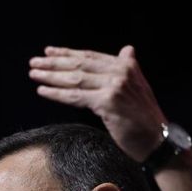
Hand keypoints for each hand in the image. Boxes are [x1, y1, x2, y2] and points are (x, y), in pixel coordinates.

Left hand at [29, 45, 166, 161]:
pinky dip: (57, 93)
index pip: (90, 57)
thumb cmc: (145, 118)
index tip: (49, 52)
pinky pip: (75, 96)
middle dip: (54, 63)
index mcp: (126, 66)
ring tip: (34, 73)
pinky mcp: (107, 102)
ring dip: (51, 76)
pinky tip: (42, 91)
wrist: (157, 140)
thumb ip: (129, 68)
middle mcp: (121, 72)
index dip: (68, 54)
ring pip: (75, 79)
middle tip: (34, 61)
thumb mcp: (139, 87)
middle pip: (80, 65)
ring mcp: (114, 86)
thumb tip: (127, 50)